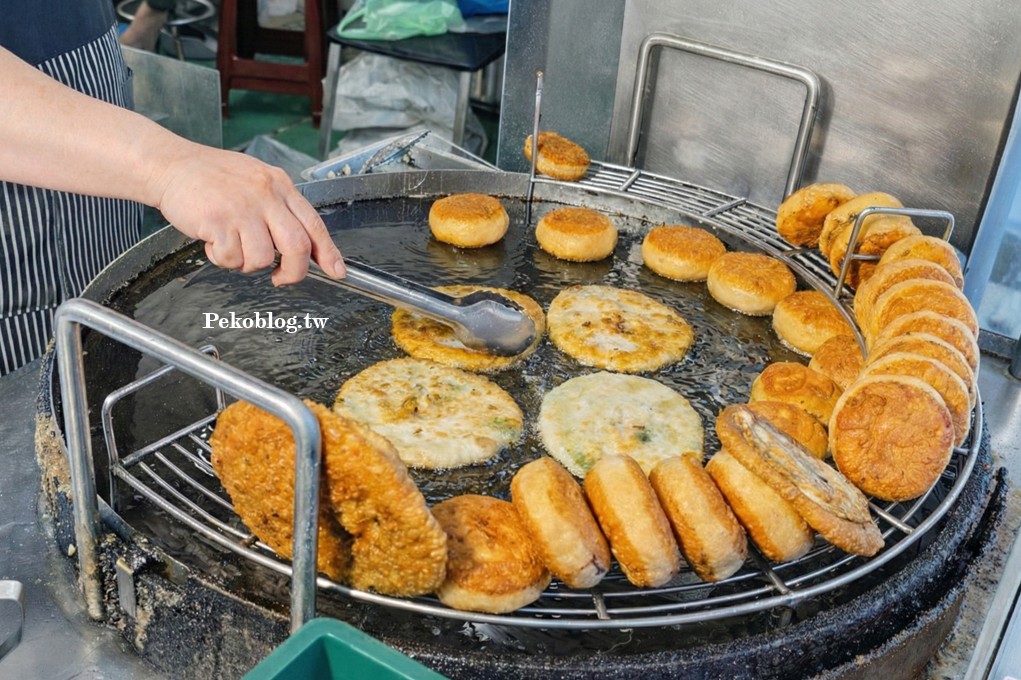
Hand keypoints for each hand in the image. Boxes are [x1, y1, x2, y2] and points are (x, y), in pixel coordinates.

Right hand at [146, 142, 345, 285]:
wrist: (170, 164)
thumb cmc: (210, 177)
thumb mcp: (255, 182)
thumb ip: (278, 208)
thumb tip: (300, 243)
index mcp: (279, 185)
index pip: (314, 223)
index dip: (328, 252)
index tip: (338, 271)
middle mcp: (266, 195)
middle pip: (297, 246)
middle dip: (293, 272)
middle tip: (281, 279)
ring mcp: (243, 208)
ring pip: (262, 258)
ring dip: (246, 263)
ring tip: (231, 245)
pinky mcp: (219, 221)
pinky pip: (232, 258)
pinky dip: (222, 258)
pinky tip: (212, 240)